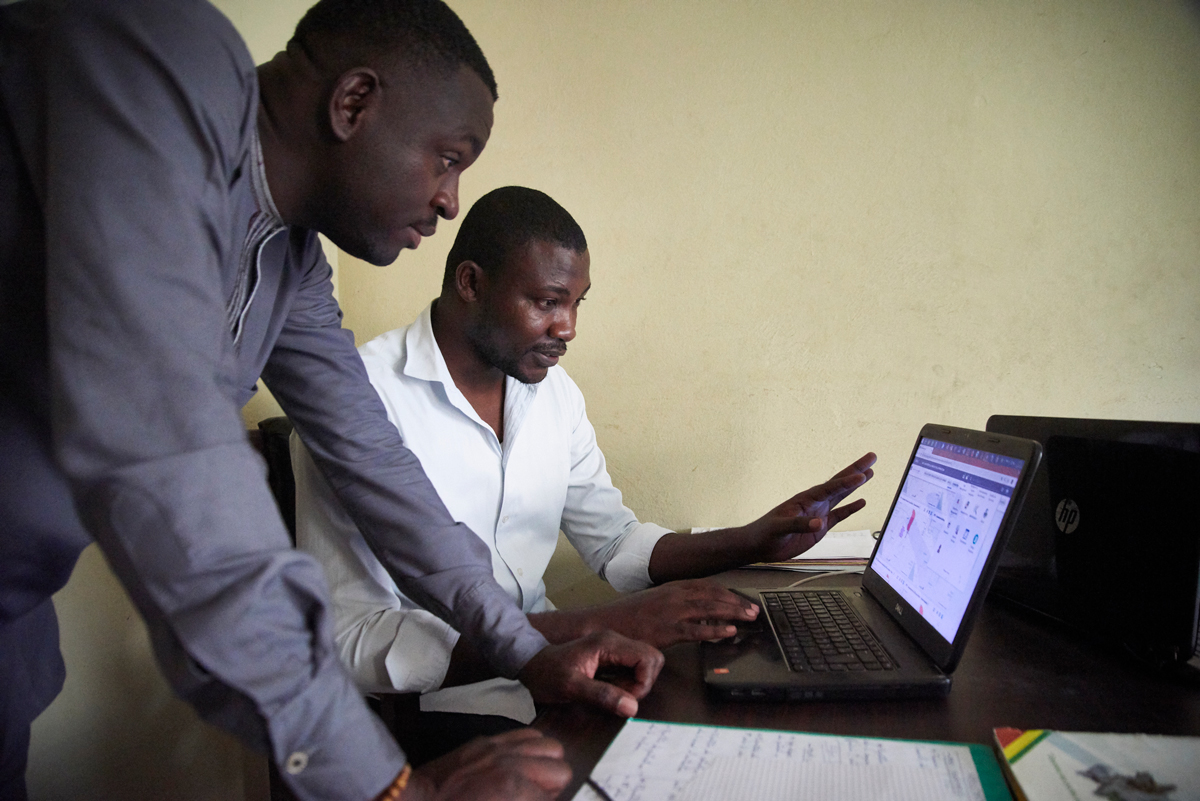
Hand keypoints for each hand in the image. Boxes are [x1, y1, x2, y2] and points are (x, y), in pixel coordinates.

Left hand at [402, 729, 570, 800]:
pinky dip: (529, 749)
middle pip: (560, 769)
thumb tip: (541, 797)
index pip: (555, 796)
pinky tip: (520, 764)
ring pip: (548, 746)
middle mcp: (511, 762)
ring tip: (534, 782)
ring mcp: (499, 747)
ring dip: (545, 766)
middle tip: (539, 799)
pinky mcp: (486, 741)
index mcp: (513, 787)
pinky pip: (524, 734)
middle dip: (553, 789)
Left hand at [516, 630, 663, 717]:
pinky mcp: (611, 657)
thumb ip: (602, 695)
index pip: (648, 657)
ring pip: (645, 664)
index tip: (627, 700)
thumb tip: (632, 707)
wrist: (530, 664)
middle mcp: (615, 640)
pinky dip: (628, 683)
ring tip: (614, 695)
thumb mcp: (571, 687)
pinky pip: (633, 669)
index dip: (644, 682)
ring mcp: (614, 648)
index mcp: (608, 643)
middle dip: (643, 683)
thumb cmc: (546, 674)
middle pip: (652, 658)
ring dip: (636, 684)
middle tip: (622, 698)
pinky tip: (611, 691)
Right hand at [589, 579, 759, 648]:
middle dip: (736, 602)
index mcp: (672, 588)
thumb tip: (693, 611)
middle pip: (713, 595)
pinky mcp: (667, 630)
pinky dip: (715, 630)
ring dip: (733, 612)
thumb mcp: (654, 602)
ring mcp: (671, 612)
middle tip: (754, 609)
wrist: (605, 622)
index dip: (727, 592)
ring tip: (750, 618)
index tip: (742, 599)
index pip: (707, 586)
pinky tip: (729, 631)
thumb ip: (674, 603)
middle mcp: (675, 595)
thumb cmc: (628, 616)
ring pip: (709, 608)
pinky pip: (697, 629)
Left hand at [742, 452, 876, 562]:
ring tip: (870, 472)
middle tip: (872, 456)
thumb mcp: (779, 529)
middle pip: (839, 483)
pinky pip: (839, 515)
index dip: (846, 482)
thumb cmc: (765, 534)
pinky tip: (861, 502)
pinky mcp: (820, 527)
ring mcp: (818, 513)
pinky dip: (851, 508)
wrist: (759, 545)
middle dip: (856, 470)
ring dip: (855, 485)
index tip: (862, 475)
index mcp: (804, 500)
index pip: (829, 488)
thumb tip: (820, 523)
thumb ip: (798, 525)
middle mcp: (814, 503)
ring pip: (841, 495)